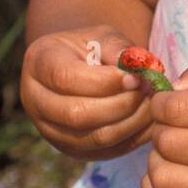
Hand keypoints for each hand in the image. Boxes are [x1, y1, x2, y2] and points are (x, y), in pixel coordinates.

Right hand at [20, 25, 155, 160]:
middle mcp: (35, 100)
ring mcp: (50, 130)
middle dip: (121, 105)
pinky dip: (132, 138)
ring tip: (152, 104)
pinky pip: (106, 151)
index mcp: (39, 63)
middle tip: (148, 92)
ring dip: (131, 123)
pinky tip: (148, 120)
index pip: (66, 78)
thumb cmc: (91, 48)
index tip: (136, 77)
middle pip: (77, 114)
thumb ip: (118, 48)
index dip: (105, 81)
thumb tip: (136, 70)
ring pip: (94, 138)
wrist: (78, 67)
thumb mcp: (102, 36)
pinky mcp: (71, 149)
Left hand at [142, 55, 187, 187]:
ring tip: (174, 152)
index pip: (177, 108)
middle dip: (161, 129)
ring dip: (157, 160)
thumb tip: (167, 90)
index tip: (170, 103)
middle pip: (167, 141)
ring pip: (161, 176)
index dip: (162, 102)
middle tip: (176, 127)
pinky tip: (174, 175)